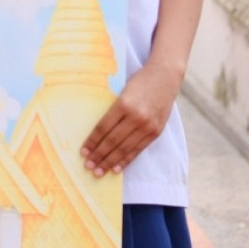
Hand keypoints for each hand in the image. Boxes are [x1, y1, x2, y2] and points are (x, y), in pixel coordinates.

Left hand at [81, 57, 179, 176]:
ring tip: (98, 171)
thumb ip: (113, 110)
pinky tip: (116, 169)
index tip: (83, 152)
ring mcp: (148, 126)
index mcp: (123, 104)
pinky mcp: (156, 132)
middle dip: (99, 155)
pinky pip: (138, 150)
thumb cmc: (138, 81)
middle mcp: (136, 117)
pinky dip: (126, 160)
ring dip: (110, 161)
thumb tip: (96, 131)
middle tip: (88, 167)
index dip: (92, 141)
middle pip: (113, 141)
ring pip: (124, 148)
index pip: (103, 128)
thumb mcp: (122, 91)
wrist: (165, 76)